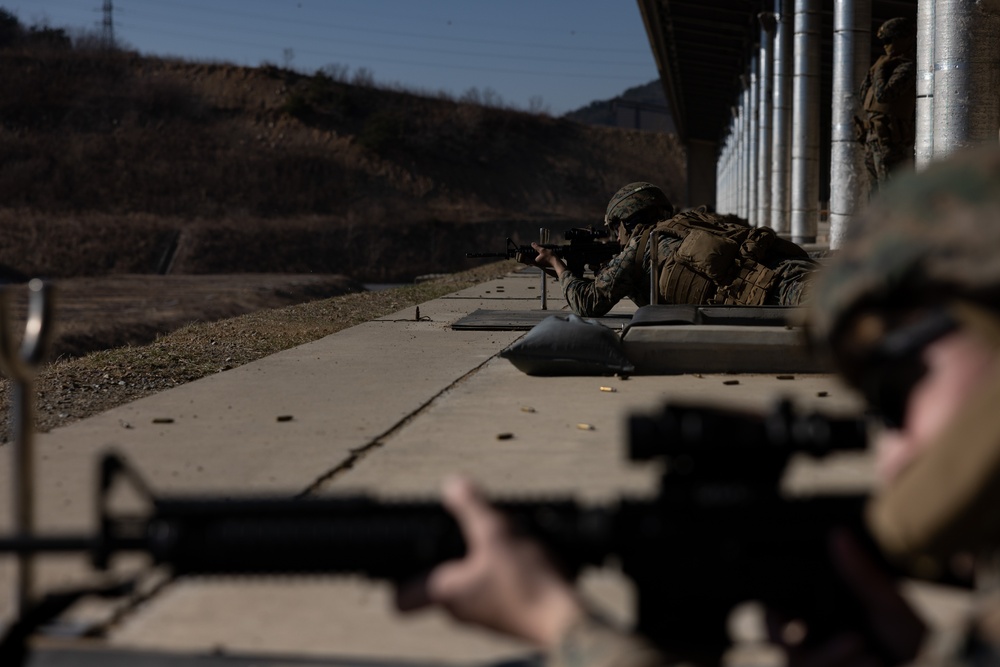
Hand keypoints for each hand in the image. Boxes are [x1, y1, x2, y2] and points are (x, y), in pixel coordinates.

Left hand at [396, 476, 583, 647]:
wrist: (568, 622)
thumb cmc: (527, 585)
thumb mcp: (495, 534)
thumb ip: (471, 507)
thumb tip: (452, 484)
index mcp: (445, 593)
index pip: (400, 601)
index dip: (394, 579)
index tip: (399, 559)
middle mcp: (460, 610)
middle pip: (437, 585)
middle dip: (446, 558)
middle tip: (458, 534)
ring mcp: (484, 617)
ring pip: (467, 587)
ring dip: (476, 564)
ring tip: (496, 540)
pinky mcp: (509, 617)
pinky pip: (493, 592)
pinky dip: (500, 574)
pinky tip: (521, 556)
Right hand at [768, 530, 925, 665]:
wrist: (934, 665)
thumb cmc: (910, 636)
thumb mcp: (885, 602)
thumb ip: (858, 574)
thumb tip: (839, 535)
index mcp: (822, 614)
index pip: (779, 613)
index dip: (773, 618)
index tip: (785, 619)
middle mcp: (817, 641)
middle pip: (784, 643)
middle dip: (796, 640)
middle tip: (823, 636)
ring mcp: (826, 662)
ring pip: (801, 663)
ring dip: (829, 656)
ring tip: (865, 649)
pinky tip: (872, 662)